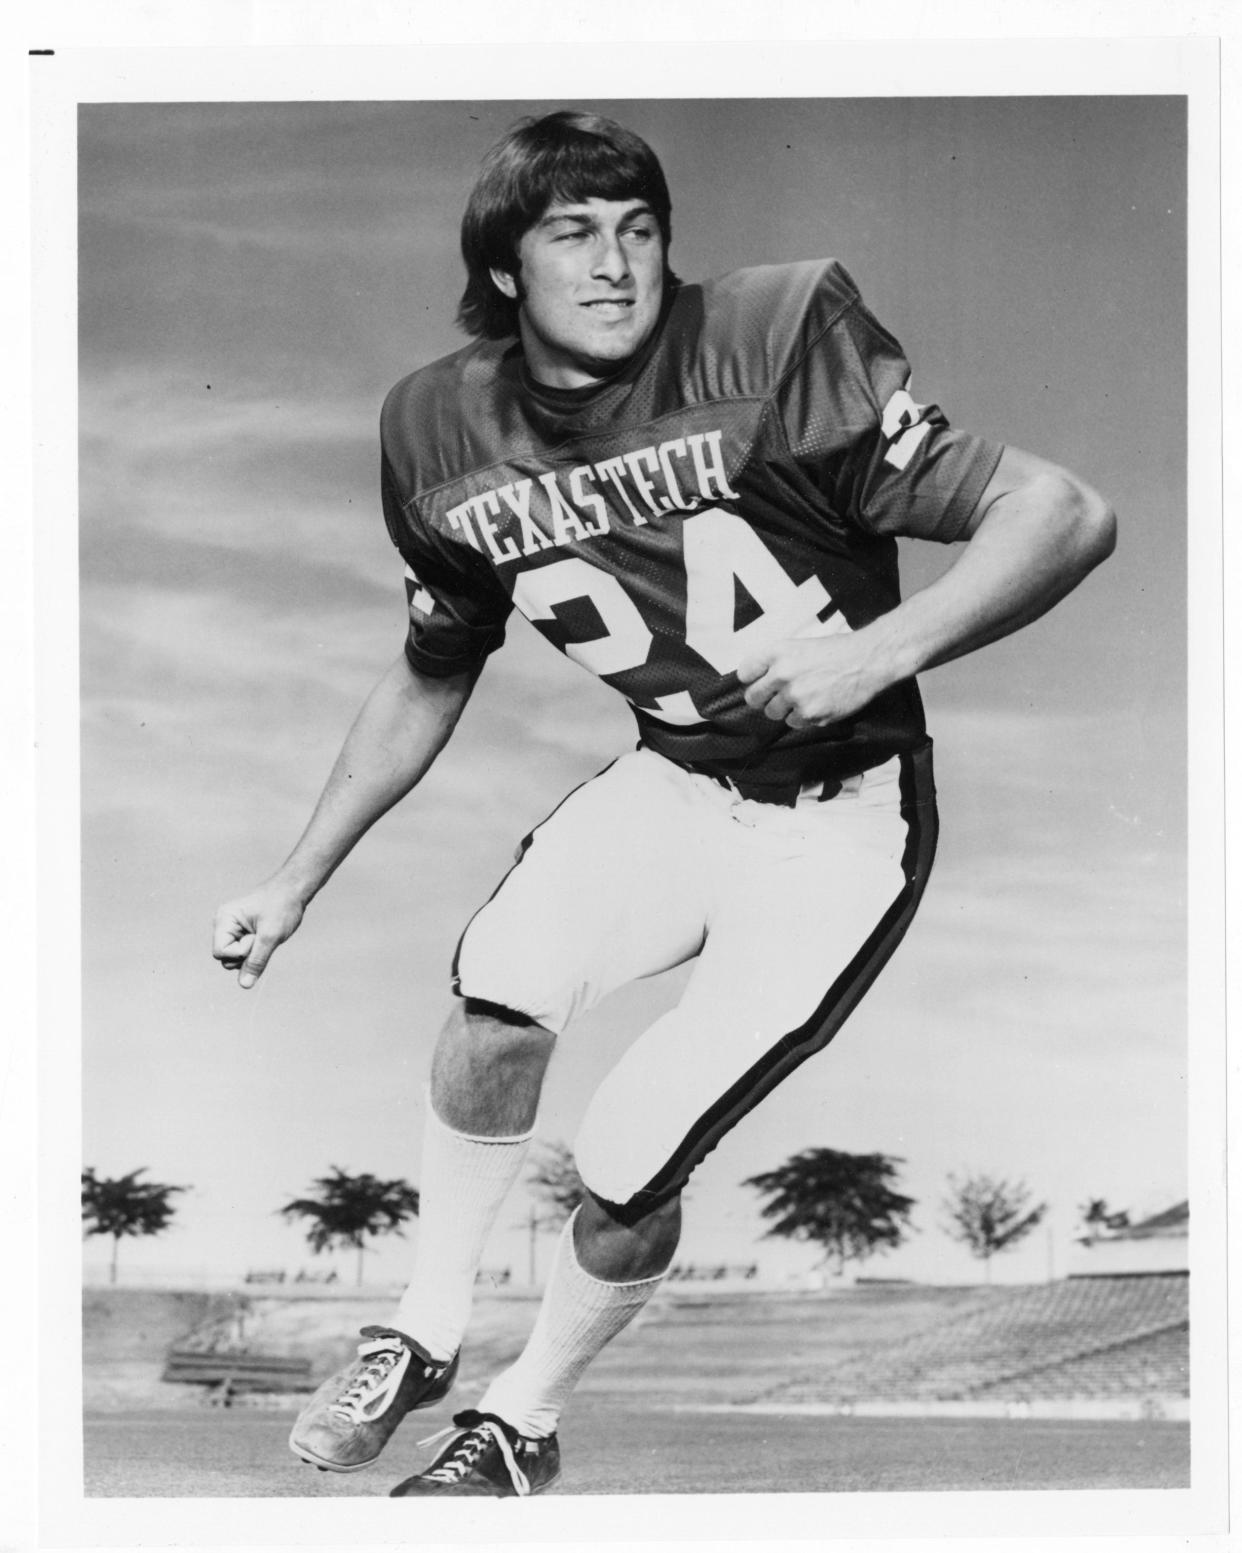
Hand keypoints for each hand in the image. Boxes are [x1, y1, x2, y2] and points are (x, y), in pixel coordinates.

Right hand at [211, 880, 306, 989]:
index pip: (220, 953)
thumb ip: (256, 961)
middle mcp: (224, 924)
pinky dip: (257, 949)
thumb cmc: (282, 906)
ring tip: (266, 934)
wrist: (294, 889)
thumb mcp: (270, 936)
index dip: (240, 953)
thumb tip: (244, 985)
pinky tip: (266, 936)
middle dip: (246, 954)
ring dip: (253, 953)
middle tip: (263, 935)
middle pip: (225, 958)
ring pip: (235, 958)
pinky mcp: (243, 932)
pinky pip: (245, 952)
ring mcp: (233, 928)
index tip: (257, 938)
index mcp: (224, 919)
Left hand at [737, 630, 885, 729]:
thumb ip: (777, 661)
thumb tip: (758, 680)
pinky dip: (803, 718)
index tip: (759, 681)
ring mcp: (796, 696)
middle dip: (762, 699)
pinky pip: (794, 723)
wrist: (867, 660)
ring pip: (773, 713)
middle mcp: (782, 674)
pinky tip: (818, 704)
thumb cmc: (836, 650)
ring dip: (784, 709)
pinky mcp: (811, 715)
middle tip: (776, 696)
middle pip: (753, 698)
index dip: (752, 679)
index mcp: (778, 652)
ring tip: (804, 698)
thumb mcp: (800, 646)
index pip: (745, 673)